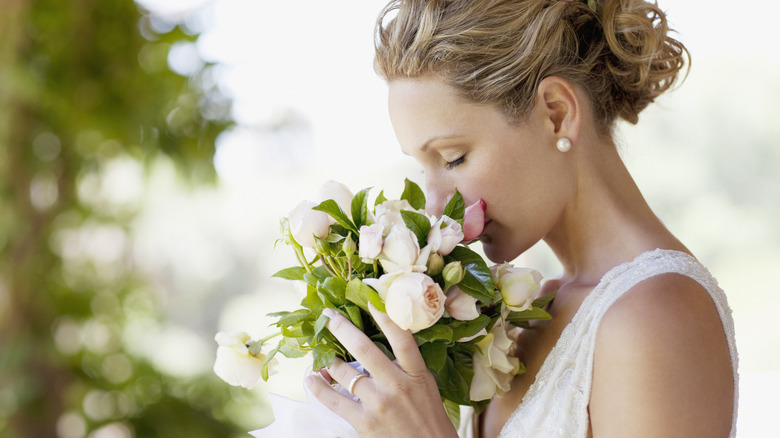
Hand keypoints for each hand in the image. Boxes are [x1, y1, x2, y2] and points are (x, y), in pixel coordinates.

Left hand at [305, 304, 458, 437]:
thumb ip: (407, 365)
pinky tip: (311, 379)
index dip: (386, 318)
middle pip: (365, 349)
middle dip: (342, 328)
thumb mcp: (426, 386)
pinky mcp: (365, 422)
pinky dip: (319, 388)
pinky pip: (334, 401)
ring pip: (344, 373)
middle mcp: (397, 384)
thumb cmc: (428, 417)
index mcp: (416, 373)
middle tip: (328, 315)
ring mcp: (379, 403)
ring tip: (318, 353)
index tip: (370, 301)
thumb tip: (385, 340)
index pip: (402, 339)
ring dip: (327, 360)